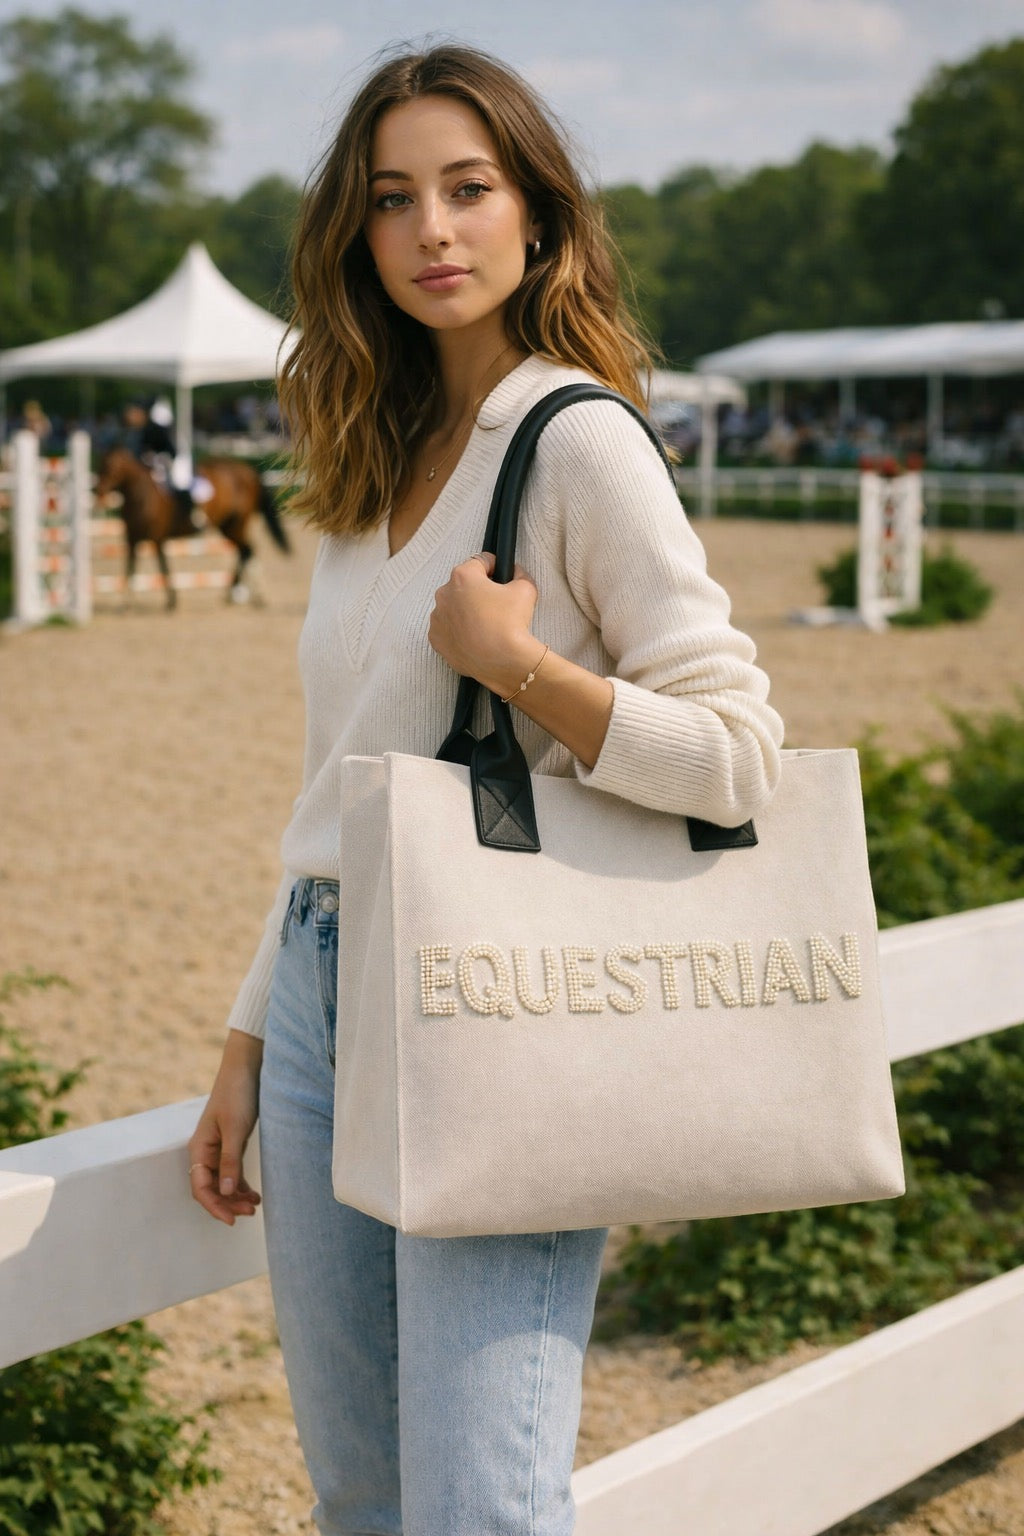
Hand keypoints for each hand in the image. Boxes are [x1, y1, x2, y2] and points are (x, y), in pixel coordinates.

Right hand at [188, 1029, 263, 1225]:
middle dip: (228, 1204)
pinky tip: (255, 1193)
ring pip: (222, 1183)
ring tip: (256, 1205)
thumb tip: (226, 1190)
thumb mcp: (236, 1128)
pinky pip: (232, 1172)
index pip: (201, 1187)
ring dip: (236, 1196)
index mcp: (199, 1149)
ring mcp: (218, 1149)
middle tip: (251, 1213)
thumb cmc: (237, 1094)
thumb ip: (231, 1160)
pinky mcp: (231, 1144)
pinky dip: (241, 1184)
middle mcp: (205, 1152)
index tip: (233, 1220)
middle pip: (211, 1189)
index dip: (215, 1206)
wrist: (246, 1068)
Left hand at [428, 552, 539, 692]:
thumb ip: (519, 574)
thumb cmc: (511, 623)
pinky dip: (458, 631)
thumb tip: (515, 573)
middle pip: (463, 585)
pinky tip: (474, 638)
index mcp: (463, 576)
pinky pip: (447, 629)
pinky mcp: (436, 640)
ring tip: (484, 625)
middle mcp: (444, 594)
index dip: (495, 567)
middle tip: (495, 605)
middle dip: (477, 591)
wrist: (503, 661)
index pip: (480, 561)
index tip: (502, 576)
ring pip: (453, 607)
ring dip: (465, 610)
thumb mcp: (526, 589)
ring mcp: (437, 618)